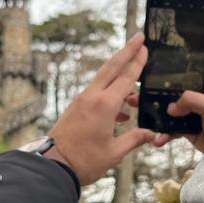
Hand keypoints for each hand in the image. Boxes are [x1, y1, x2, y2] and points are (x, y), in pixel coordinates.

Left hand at [48, 33, 156, 185]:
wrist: (52, 165)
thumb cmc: (83, 161)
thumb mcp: (114, 153)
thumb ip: (134, 140)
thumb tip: (151, 134)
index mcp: (104, 106)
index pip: (126, 77)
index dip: (137, 61)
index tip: (144, 46)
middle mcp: (92, 98)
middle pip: (112, 67)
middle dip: (126, 51)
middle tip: (138, 37)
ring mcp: (82, 101)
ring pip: (103, 79)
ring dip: (119, 71)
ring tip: (133, 73)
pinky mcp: (76, 108)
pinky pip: (97, 93)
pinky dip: (110, 94)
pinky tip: (121, 113)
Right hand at [137, 62, 203, 153]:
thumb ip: (193, 101)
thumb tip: (171, 106)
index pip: (195, 66)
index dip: (179, 62)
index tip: (158, 60)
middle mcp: (203, 96)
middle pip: (177, 88)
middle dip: (158, 90)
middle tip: (138, 90)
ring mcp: (195, 113)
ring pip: (171, 109)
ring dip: (156, 113)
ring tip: (139, 113)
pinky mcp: (190, 130)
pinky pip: (173, 129)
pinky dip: (164, 133)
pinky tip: (157, 139)